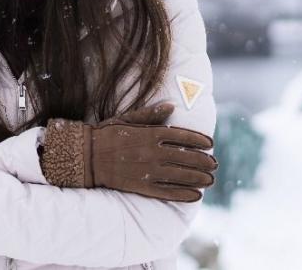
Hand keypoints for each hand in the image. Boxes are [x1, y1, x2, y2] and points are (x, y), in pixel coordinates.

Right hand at [40, 101, 217, 201]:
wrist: (86, 155)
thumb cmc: (107, 133)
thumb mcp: (128, 118)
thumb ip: (151, 114)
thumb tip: (172, 106)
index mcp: (150, 134)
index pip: (183, 136)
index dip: (199, 140)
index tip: (211, 144)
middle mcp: (152, 152)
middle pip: (186, 157)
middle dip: (204, 161)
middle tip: (215, 164)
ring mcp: (148, 171)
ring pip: (181, 175)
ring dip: (199, 178)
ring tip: (210, 180)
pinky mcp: (142, 186)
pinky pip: (168, 192)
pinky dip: (184, 194)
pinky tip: (196, 195)